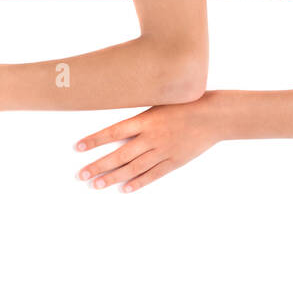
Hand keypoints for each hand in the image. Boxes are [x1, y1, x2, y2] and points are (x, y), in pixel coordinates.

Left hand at [74, 94, 219, 191]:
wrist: (214, 116)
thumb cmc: (186, 104)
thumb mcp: (159, 103)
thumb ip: (140, 115)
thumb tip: (118, 122)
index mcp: (146, 120)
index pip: (113, 131)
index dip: (95, 140)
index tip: (78, 147)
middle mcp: (152, 137)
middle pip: (120, 155)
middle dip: (98, 166)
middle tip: (81, 175)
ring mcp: (163, 151)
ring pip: (133, 168)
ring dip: (113, 177)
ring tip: (95, 185)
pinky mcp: (174, 162)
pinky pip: (153, 175)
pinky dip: (138, 183)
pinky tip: (124, 189)